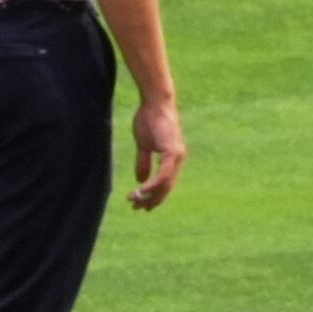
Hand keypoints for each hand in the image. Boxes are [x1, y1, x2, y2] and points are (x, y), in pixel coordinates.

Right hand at [127, 94, 182, 209]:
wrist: (155, 102)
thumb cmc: (149, 119)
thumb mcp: (144, 144)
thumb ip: (144, 161)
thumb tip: (141, 180)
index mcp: (172, 158)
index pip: (165, 183)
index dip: (155, 195)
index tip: (142, 205)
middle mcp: (178, 160)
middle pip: (166, 187)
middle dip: (152, 200)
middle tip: (137, 208)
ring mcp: (176, 156)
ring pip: (165, 184)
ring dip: (150, 195)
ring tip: (135, 201)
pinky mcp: (172, 152)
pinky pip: (163, 174)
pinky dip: (153, 184)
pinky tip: (141, 190)